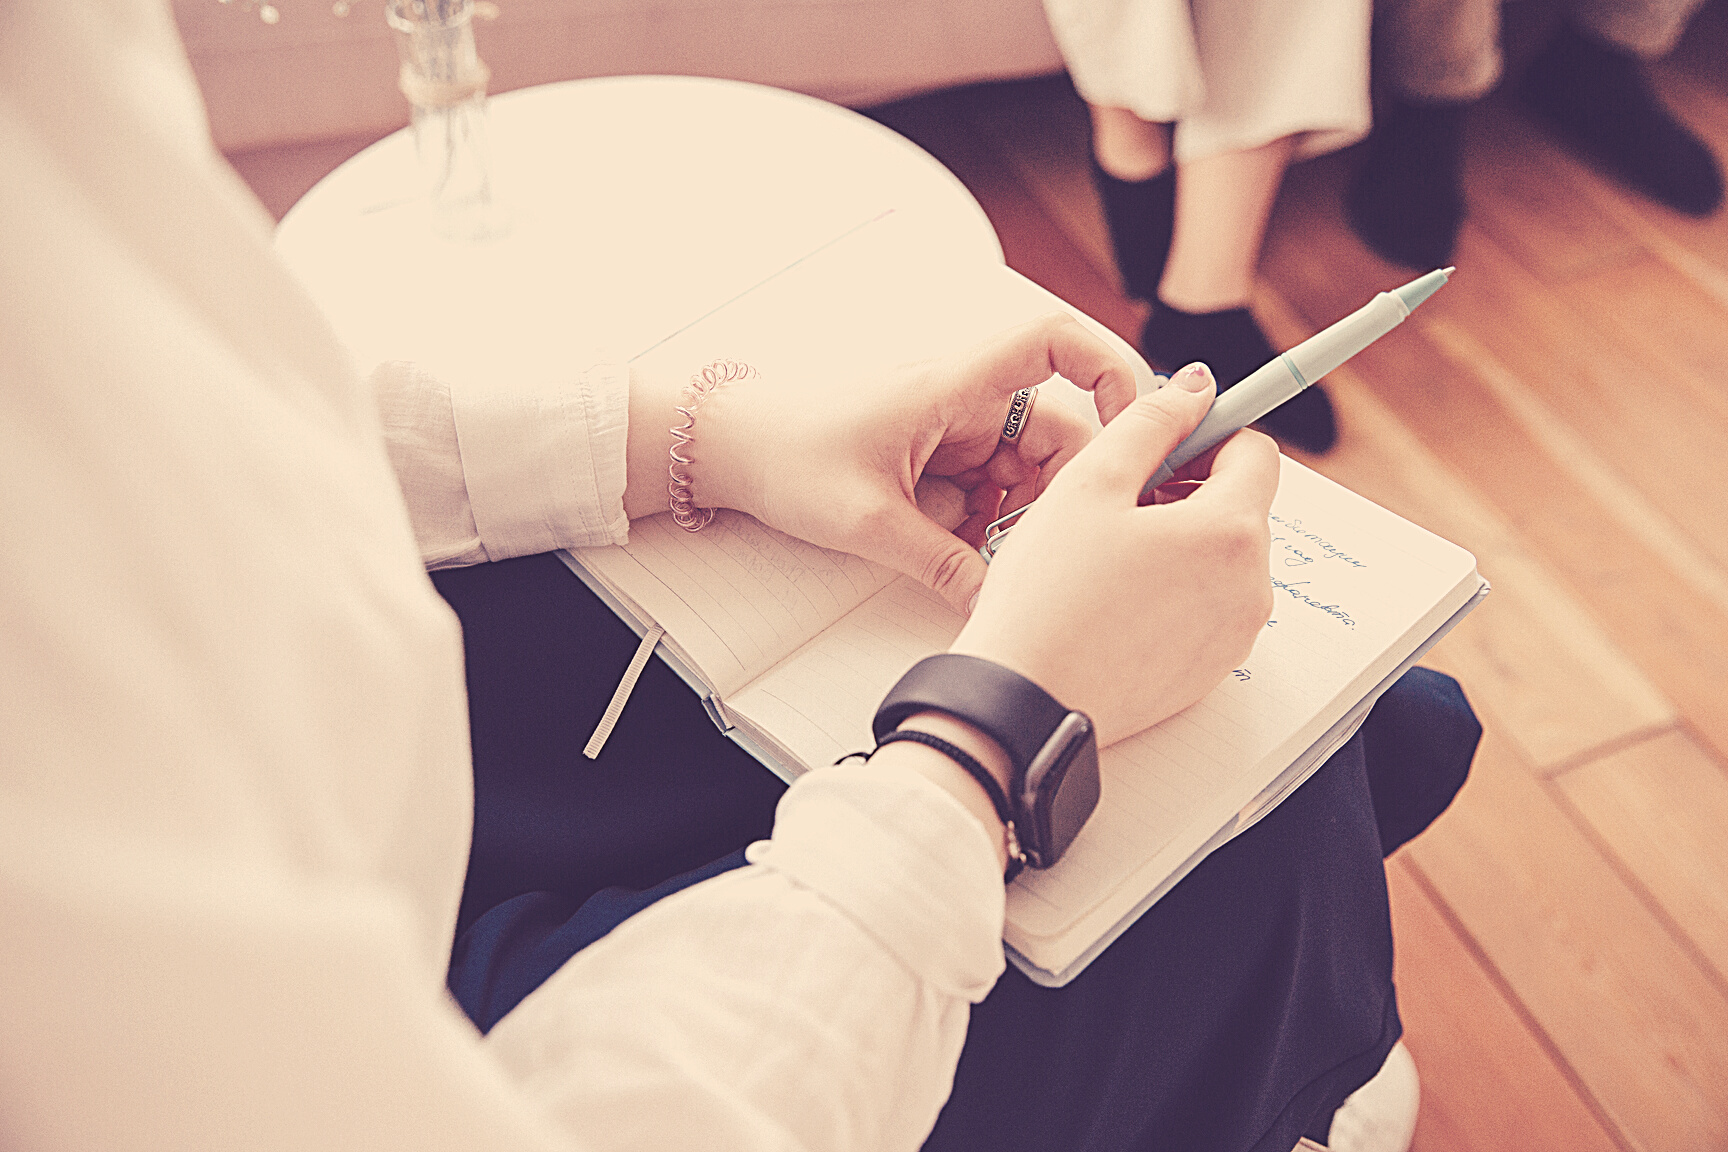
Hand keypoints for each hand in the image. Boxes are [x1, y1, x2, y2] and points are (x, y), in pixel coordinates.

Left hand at [627, 314, 1137, 612]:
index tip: (1133, 424)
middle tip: (1031, 542)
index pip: (1054, 342)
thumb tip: (998, 602)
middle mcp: (960, 395)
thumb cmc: (785, 455)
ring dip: (1015, 510)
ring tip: (978, 550)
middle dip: (1055, 488)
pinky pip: (985, 482)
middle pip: (1053, 426)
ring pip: (1021, 464)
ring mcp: (947, 424)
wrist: (724, 446)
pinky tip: (954, 546)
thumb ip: (944, 565)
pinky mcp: (932, 452)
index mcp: (952, 384)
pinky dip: (983, 517)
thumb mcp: (869, 523)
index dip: (1109, 368)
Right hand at [951, 363, 1279, 746]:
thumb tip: (1194, 388)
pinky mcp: (1208, 672)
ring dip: (1179, 540)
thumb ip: (1150, 422)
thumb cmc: (1048, 596)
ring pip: (1221, 559)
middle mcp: (1250, 587)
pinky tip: (1114, 598)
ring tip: (1108, 553)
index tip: (1163, 440)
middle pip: (1240, 507)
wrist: (1025, 701)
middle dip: (1188, 489)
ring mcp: (1233, 636)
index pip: (1255, 451)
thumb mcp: (1090, 483)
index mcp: (1231, 532)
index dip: (1206, 433)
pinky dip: (1172, 590)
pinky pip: (1205, 608)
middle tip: (1118, 499)